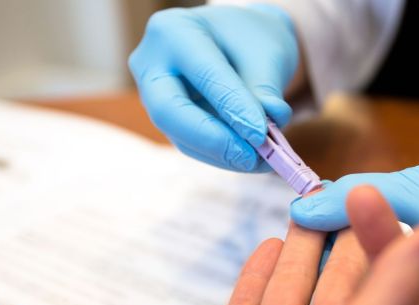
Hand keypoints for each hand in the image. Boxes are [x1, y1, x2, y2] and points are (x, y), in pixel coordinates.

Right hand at [123, 186, 418, 304]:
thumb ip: (393, 293)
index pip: (391, 284)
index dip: (390, 237)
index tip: (377, 191)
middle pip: (347, 280)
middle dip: (350, 233)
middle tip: (346, 186)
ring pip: (300, 284)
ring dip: (309, 245)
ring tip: (310, 202)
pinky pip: (256, 299)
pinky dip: (265, 271)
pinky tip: (269, 244)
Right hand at [129, 5, 297, 171]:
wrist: (240, 41)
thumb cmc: (252, 39)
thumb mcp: (266, 53)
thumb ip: (263, 92)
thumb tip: (262, 135)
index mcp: (174, 30)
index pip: (203, 73)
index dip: (232, 108)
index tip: (261, 134)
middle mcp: (152, 62)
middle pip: (169, 110)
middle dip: (212, 139)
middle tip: (250, 156)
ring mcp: (153, 94)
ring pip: (179, 135)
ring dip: (222, 154)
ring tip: (260, 161)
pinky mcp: (168, 120)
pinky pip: (190, 145)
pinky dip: (221, 156)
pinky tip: (249, 160)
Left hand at [290, 129, 418, 304]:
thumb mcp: (418, 184)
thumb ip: (357, 200)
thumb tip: (302, 209)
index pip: (372, 272)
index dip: (335, 240)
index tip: (310, 213)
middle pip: (383, 289)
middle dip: (350, 251)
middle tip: (322, 215)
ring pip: (396, 292)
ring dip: (371, 260)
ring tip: (347, 223)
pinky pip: (415, 294)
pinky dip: (395, 269)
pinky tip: (378, 241)